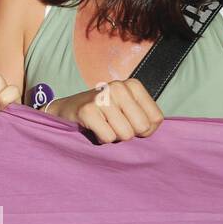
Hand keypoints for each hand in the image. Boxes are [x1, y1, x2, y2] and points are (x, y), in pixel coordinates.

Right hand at [46, 78, 163, 143]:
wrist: (67, 110)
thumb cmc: (103, 113)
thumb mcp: (128, 108)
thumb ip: (145, 117)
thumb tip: (148, 130)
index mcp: (133, 85)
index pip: (156, 119)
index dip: (144, 129)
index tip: (129, 122)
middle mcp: (118, 87)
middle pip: (141, 127)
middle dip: (128, 133)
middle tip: (114, 125)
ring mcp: (102, 97)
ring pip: (125, 134)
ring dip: (114, 136)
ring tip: (103, 125)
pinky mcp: (87, 110)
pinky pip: (108, 137)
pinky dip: (101, 138)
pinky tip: (93, 128)